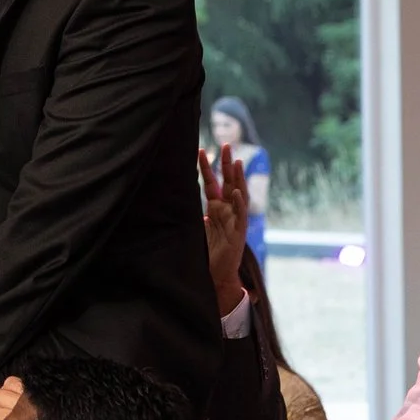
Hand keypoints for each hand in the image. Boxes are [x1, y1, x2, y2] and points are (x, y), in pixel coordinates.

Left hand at [198, 144, 248, 314]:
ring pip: (238, 194)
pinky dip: (240, 203)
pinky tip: (238, 192)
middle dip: (226, 164)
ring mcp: (235, 220)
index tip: (201, 149)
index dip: (207, 168)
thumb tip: (177, 200)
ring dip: (237, 178)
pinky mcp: (239, 232)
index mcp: (216, 209)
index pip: (212, 183)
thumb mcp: (197, 229)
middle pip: (227, 182)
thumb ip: (193, 214)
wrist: (218, 275)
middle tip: (225, 144)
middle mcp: (227, 211)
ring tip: (236, 161)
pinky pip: (241, 215)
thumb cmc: (208, 253)